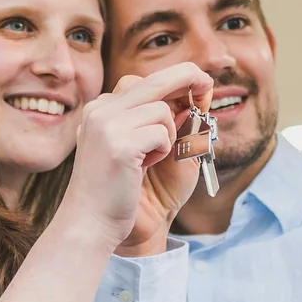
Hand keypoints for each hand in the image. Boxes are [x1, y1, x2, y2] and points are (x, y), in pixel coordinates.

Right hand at [60, 62, 213, 250]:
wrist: (94, 224)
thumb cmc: (120, 192)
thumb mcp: (141, 150)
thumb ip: (161, 124)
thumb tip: (194, 100)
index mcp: (101, 110)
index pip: (144, 82)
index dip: (176, 81)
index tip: (199, 86)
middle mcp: (100, 110)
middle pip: (156, 79)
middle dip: (189, 77)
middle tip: (208, 85)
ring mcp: (106, 124)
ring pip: (162, 109)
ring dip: (168, 136)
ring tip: (149, 160)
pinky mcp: (118, 143)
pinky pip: (162, 133)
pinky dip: (164, 151)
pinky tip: (143, 169)